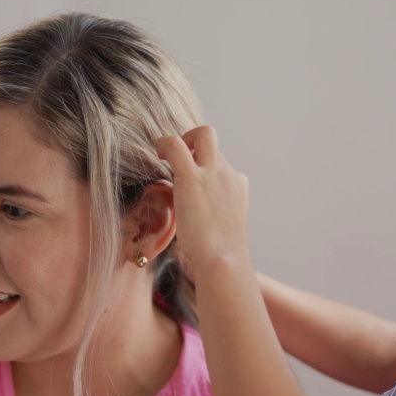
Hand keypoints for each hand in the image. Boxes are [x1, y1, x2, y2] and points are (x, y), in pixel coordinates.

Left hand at [155, 126, 251, 279]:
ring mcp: (213, 174)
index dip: (202, 165)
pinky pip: (176, 144)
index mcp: (236, 185)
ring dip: (183, 140)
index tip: (187, 180)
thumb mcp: (222, 228)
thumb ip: (213, 215)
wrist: (223, 260)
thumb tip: (198, 224)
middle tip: (177, 160)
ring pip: (203, 134)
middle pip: (214, 142)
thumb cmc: (219, 255)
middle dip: (195, 142)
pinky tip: (158, 154)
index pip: (219, 162)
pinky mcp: (193, 178)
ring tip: (166, 157)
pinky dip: (165, 144)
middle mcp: (227, 174)